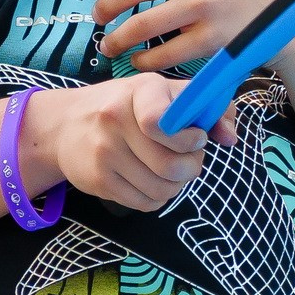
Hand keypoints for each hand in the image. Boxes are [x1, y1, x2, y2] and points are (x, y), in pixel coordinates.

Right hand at [24, 74, 238, 213]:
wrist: (65, 125)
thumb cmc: (129, 106)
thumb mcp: (164, 93)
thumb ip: (206, 108)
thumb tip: (230, 137)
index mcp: (139, 91)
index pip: (160, 121)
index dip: (188, 138)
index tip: (197, 138)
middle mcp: (115, 119)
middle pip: (171, 166)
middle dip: (191, 167)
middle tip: (187, 157)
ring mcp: (104, 152)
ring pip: (161, 189)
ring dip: (176, 185)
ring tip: (169, 168)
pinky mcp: (97, 181)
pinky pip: (145, 203)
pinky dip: (157, 196)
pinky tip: (150, 178)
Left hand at [86, 0, 294, 74]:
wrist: (294, 15)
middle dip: (106, 7)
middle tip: (98, 19)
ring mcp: (207, 5)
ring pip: (143, 24)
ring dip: (117, 38)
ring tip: (109, 46)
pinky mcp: (214, 39)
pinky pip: (165, 53)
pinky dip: (144, 61)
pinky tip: (139, 62)